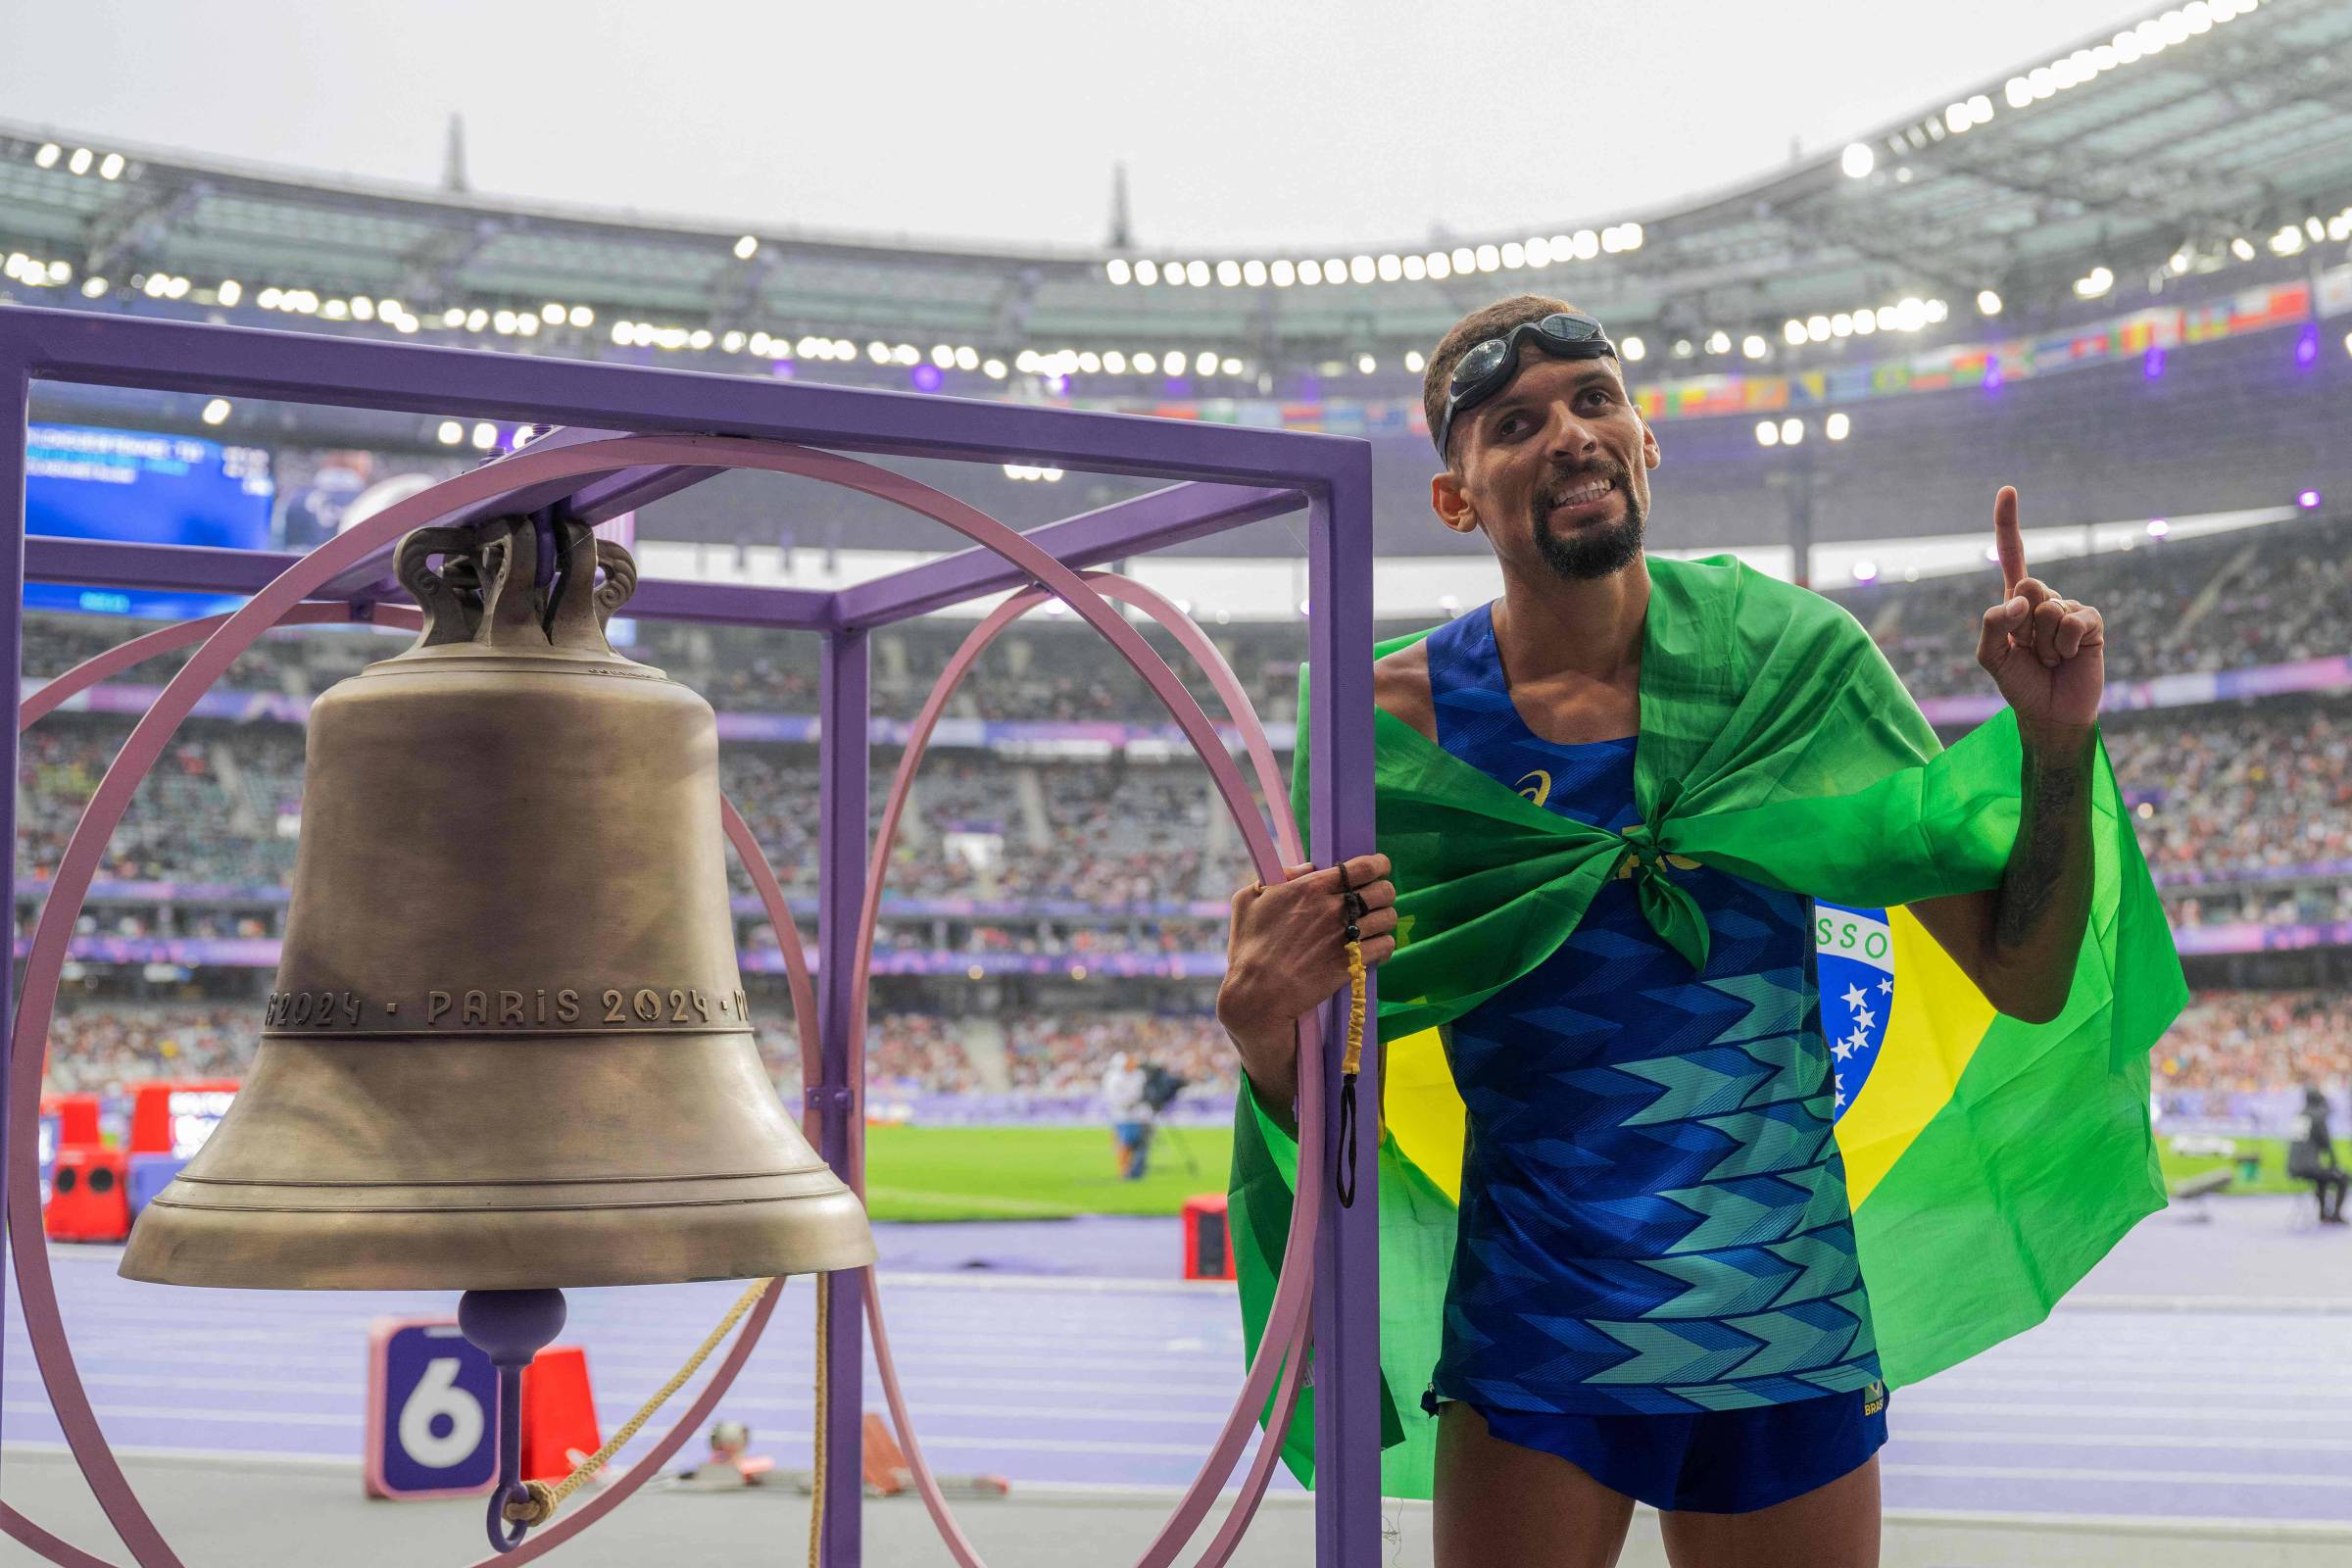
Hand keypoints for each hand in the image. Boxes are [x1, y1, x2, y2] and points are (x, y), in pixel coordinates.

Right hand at [1217, 854, 1397, 1057]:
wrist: (1258, 993)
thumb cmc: (1248, 947)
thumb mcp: (1247, 900)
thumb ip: (1277, 876)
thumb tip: (1307, 869)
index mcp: (1312, 888)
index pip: (1364, 866)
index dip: (1378, 864)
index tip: (1378, 868)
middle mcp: (1334, 908)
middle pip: (1383, 890)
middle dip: (1383, 892)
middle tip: (1375, 899)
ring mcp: (1346, 936)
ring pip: (1388, 917)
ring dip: (1384, 919)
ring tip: (1374, 924)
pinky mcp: (1352, 962)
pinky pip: (1386, 946)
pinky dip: (1385, 945)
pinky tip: (1375, 948)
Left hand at [1977, 486, 2104, 745]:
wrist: (2050, 713)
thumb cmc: (2019, 684)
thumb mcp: (1991, 657)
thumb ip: (1993, 624)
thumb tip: (2021, 600)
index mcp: (2016, 602)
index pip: (2014, 556)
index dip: (2008, 524)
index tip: (2008, 489)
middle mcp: (2044, 600)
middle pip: (2028, 585)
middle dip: (2023, 622)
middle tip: (2031, 649)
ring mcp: (2070, 610)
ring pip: (2050, 608)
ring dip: (2045, 642)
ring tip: (2051, 659)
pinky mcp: (2092, 624)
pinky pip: (2074, 620)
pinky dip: (2067, 644)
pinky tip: (2071, 657)